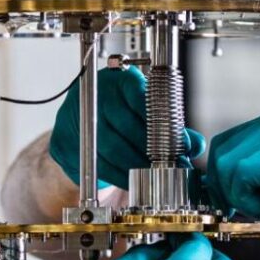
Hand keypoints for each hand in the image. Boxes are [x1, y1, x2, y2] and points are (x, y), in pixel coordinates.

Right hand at [48, 66, 206, 189]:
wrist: (77, 126)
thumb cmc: (117, 116)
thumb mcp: (144, 112)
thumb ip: (171, 125)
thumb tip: (195, 144)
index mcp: (117, 79)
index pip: (140, 95)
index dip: (161, 121)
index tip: (178, 143)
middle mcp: (95, 95)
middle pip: (125, 125)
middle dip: (151, 150)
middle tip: (170, 165)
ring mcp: (75, 118)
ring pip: (111, 148)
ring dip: (136, 166)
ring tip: (154, 175)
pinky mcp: (65, 142)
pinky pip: (96, 163)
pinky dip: (118, 176)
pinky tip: (132, 180)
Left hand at [205, 106, 259, 252]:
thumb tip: (222, 182)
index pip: (229, 142)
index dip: (224, 176)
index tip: (235, 200)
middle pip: (222, 150)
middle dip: (225, 186)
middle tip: (246, 208)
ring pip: (227, 163)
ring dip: (238, 195)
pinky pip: (242, 174)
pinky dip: (248, 198)